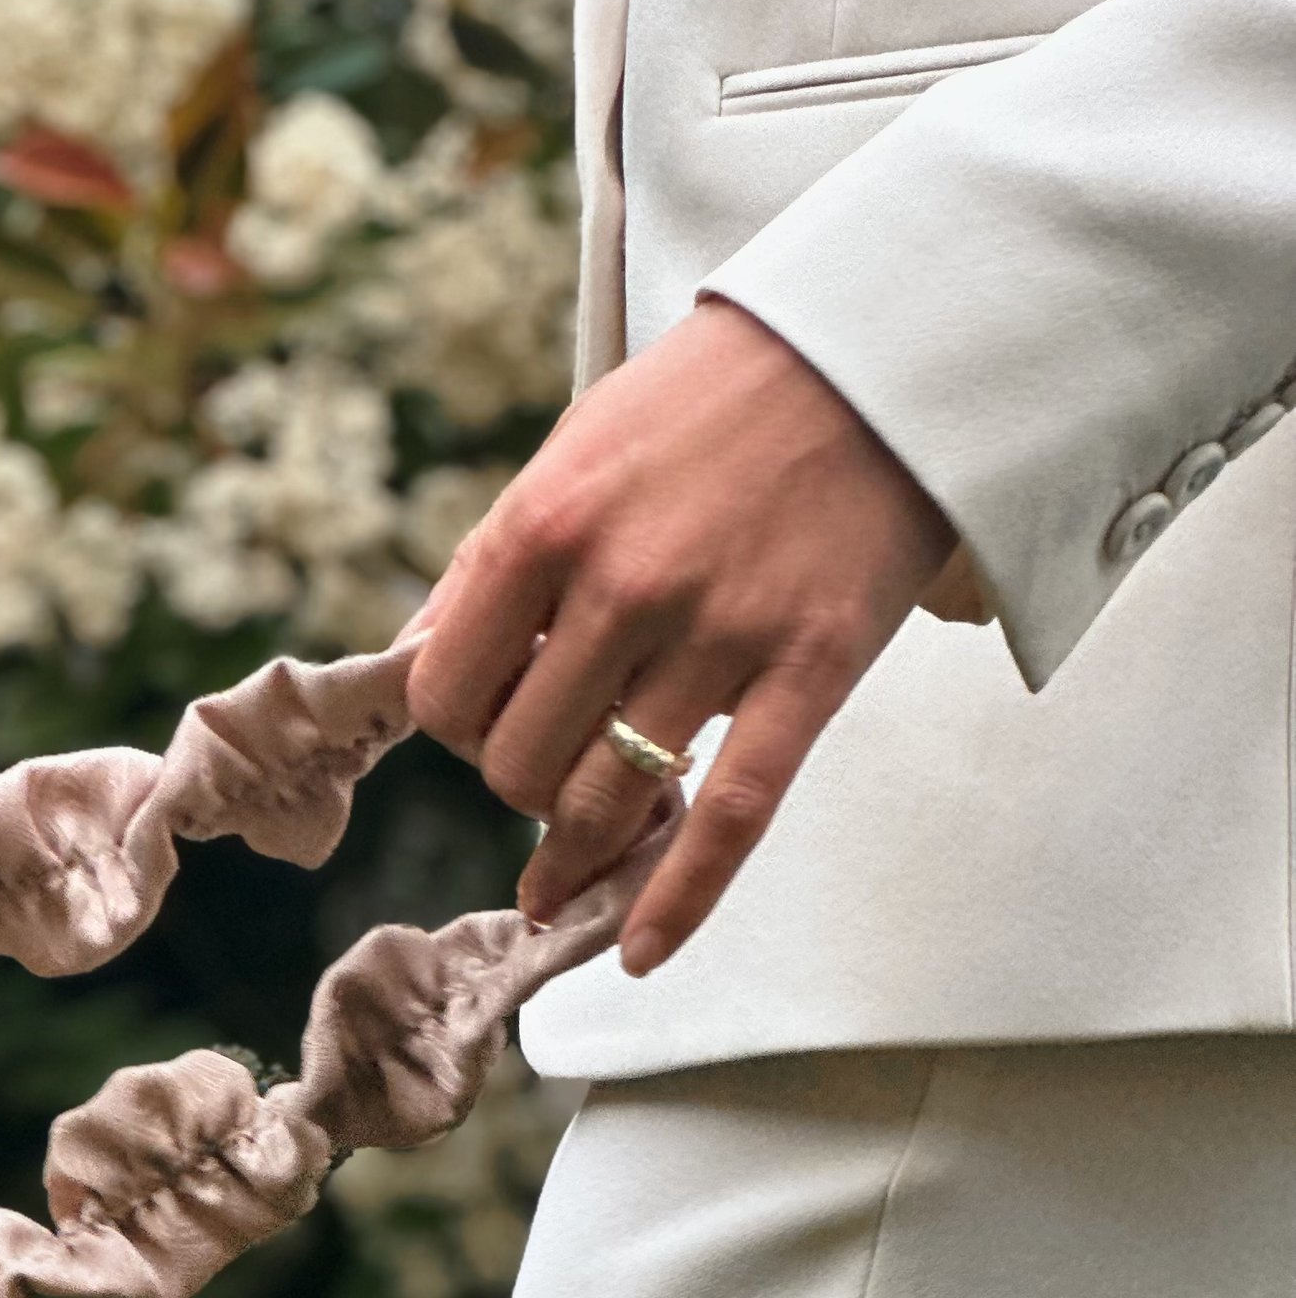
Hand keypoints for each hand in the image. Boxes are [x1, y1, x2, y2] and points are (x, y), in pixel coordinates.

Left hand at [407, 298, 960, 971]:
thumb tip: (417, 666)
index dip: (459, 730)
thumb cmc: (714, 400)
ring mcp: (718, 633)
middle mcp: (621, 583)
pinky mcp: (808, 670)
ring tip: (579, 856)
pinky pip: (728, 818)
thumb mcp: (576, 449)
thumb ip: (495, 562)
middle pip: (517, 765)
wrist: (879, 346)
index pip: (445, 694)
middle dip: (523, 784)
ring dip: (582, 845)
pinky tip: (640, 950)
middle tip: (560, 757)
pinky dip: (677, 900)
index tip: (494, 717)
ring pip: (605, 802)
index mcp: (546, 522)